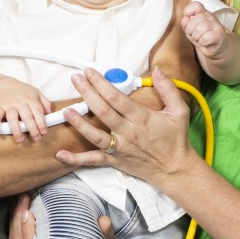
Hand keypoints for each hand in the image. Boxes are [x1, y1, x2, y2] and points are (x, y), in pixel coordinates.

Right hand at [0, 75, 52, 141]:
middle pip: (27, 116)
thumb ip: (45, 102)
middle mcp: (20, 101)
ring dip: (16, 129)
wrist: (2, 83)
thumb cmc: (21, 91)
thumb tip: (50, 114)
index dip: (41, 122)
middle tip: (36, 138)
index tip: (44, 132)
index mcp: (31, 98)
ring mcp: (9, 104)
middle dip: (32, 128)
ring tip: (20, 139)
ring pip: (12, 117)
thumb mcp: (36, 92)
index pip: (38, 111)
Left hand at [57, 66, 196, 183]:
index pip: (117, 98)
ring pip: (95, 135)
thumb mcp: (179, 111)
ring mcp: (119, 148)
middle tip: (75, 79)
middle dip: (87, 93)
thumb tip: (157, 70)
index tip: (90, 72)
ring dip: (79, 123)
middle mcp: (127, 132)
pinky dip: (76, 159)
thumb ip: (168, 89)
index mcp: (141, 118)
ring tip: (67, 110)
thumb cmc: (176, 139)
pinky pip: (93, 160)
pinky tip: (60, 154)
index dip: (101, 84)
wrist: (175, 169)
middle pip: (103, 111)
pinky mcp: (114, 161)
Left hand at [180, 1, 228, 63]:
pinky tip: (205, 43)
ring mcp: (217, 24)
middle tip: (194, 35)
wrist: (214, 48)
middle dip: (190, 30)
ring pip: (200, 28)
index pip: (196, 5)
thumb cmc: (201, 37)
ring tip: (199, 39)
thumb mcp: (190, 29)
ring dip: (196, 37)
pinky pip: (205, 38)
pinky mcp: (220, 35)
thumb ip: (186, 23)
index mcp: (203, 12)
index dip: (188, 11)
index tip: (188, 19)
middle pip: (195, 19)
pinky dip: (202, 42)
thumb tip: (185, 19)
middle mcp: (210, 16)